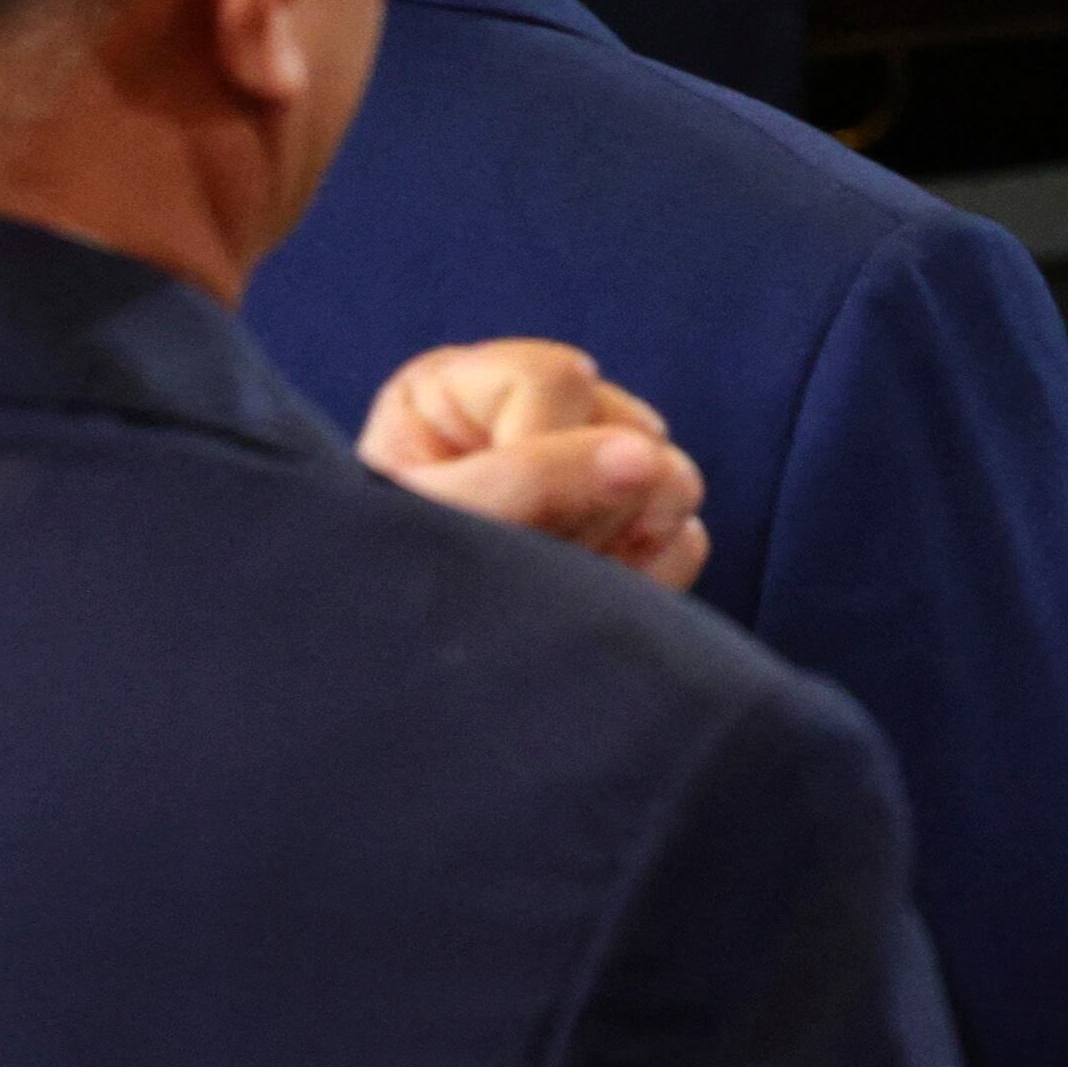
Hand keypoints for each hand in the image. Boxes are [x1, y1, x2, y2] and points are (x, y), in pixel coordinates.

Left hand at [358, 337, 712, 590]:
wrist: (389, 686)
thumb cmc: (381, 585)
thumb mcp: (439, 522)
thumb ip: (529, 483)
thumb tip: (642, 458)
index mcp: (459, 390)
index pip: (560, 380)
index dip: (546, 451)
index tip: (500, 517)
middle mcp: (529, 417)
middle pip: (631, 428)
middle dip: (587, 509)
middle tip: (524, 557)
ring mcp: (587, 473)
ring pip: (671, 480)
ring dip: (619, 545)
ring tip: (551, 581)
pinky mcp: (626, 531)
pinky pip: (686, 538)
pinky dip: (643, 580)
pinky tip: (582, 596)